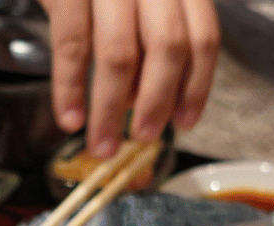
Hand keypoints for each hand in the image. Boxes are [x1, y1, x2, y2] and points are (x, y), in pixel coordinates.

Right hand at [44, 0, 219, 157]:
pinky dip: (70, 89)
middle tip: (144, 139)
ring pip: (119, 55)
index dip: (198, 86)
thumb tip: (144, 98)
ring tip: (103, 144)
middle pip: (168, 48)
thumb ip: (149, 33)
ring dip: (111, 110)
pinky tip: (69, 119)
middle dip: (157, 103)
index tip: (184, 122)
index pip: (203, 36)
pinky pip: (71, 47)